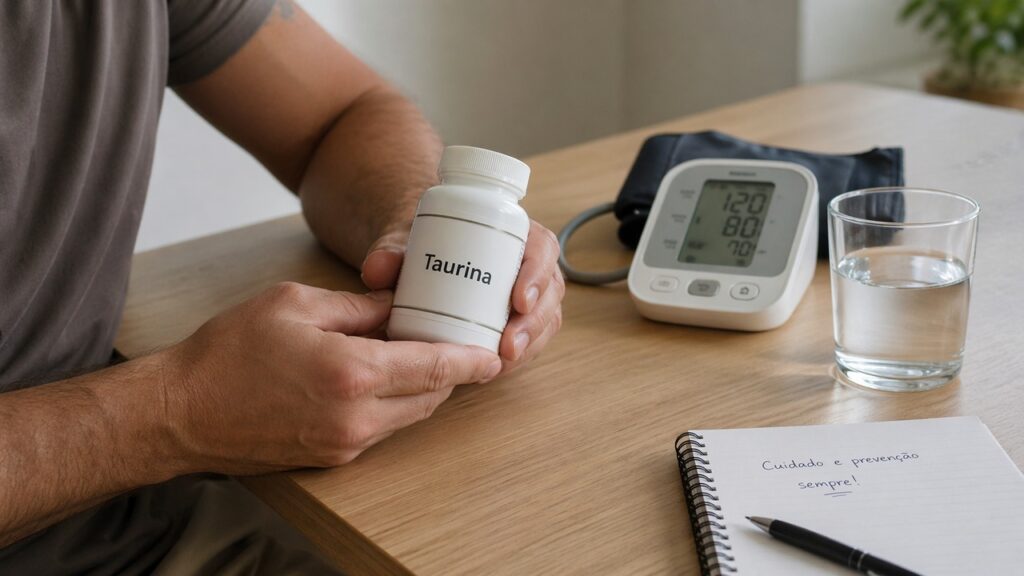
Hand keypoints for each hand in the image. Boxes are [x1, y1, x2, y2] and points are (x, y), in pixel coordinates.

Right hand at [161, 283, 501, 473]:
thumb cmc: (229, 352)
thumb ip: (357, 306)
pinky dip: (396, 403)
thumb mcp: (296, 304)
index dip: (471, 360)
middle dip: (452, 371)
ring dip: (425, 388)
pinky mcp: (333, 456)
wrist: (182, 413)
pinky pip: (383, 428)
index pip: (434, 367)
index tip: (494, 353)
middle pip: (431, 396)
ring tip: (423, 353)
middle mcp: (357, 417)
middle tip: (460, 341)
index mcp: (353, 374)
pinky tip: (385, 377)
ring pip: (410, 415)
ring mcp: (346, 442)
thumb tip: (396, 304)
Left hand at [362, 219, 564, 372]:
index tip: (519, 300)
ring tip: (501, 364)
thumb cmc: (422, 240)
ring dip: (530, 345)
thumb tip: (376, 270)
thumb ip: (390, 250)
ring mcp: (527, 291)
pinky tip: (496, 369)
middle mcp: (527, 262)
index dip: (537, 276)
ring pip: (544, 319)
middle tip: (508, 347)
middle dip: (534, 324)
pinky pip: (531, 337)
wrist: (421, 250)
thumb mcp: (405, 239)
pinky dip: (518, 355)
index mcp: (513, 231)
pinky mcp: (517, 317)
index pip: (541, 249)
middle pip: (549, 292)